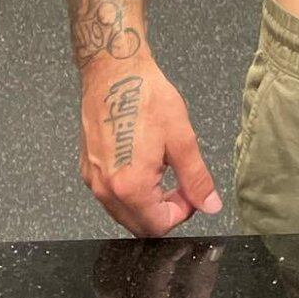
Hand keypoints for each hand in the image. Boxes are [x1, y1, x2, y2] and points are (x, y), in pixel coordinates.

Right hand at [79, 52, 222, 237]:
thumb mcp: (182, 137)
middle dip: (164, 210)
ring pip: (123, 212)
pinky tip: (142, 162)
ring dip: (146, 202)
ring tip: (162, 167)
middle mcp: (105, 189)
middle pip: (138, 225)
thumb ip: (196, 178)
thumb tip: (210, 204)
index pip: (158, 226)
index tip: (191, 192)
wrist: (114, 71)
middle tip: (179, 183)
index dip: (181, 213)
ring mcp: (93, 180)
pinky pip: (110, 195)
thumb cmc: (146, 96)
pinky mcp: (88, 168)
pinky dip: (129, 190)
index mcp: (130, 186)